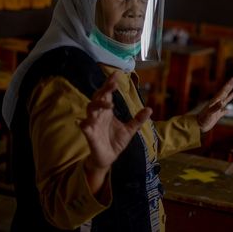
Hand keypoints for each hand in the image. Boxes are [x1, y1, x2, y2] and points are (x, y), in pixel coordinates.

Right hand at [80, 72, 151, 191]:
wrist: (108, 158)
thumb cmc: (116, 141)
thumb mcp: (130, 130)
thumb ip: (138, 119)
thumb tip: (150, 109)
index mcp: (107, 112)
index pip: (107, 94)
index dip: (110, 84)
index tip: (116, 74)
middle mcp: (99, 115)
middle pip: (98, 97)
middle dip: (104, 90)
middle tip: (113, 84)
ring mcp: (93, 124)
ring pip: (91, 109)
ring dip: (98, 104)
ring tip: (109, 103)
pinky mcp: (90, 136)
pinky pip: (85, 128)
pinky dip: (83, 124)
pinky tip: (83, 122)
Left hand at [196, 78, 232, 132]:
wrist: (197, 126)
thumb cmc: (202, 120)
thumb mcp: (209, 113)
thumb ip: (216, 108)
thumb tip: (222, 102)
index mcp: (215, 101)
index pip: (223, 91)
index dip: (228, 85)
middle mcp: (216, 104)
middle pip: (224, 93)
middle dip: (229, 87)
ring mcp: (216, 110)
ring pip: (225, 101)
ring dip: (230, 96)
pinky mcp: (216, 116)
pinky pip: (223, 111)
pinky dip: (226, 110)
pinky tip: (228, 110)